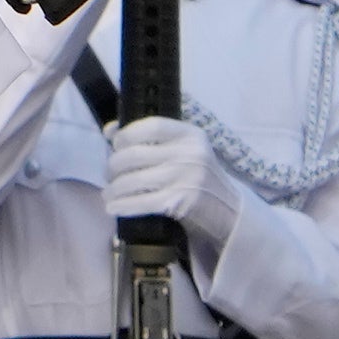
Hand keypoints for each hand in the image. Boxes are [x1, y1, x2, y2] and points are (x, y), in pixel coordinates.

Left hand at [97, 113, 219, 234]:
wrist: (229, 211)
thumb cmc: (199, 177)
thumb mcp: (185, 151)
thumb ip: (154, 139)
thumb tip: (110, 130)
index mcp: (190, 135)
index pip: (151, 126)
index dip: (126, 134)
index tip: (115, 143)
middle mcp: (190, 153)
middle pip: (134, 154)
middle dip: (114, 166)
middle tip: (109, 174)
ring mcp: (186, 177)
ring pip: (133, 180)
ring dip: (114, 189)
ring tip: (109, 194)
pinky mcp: (182, 201)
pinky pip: (142, 202)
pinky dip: (123, 206)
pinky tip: (114, 207)